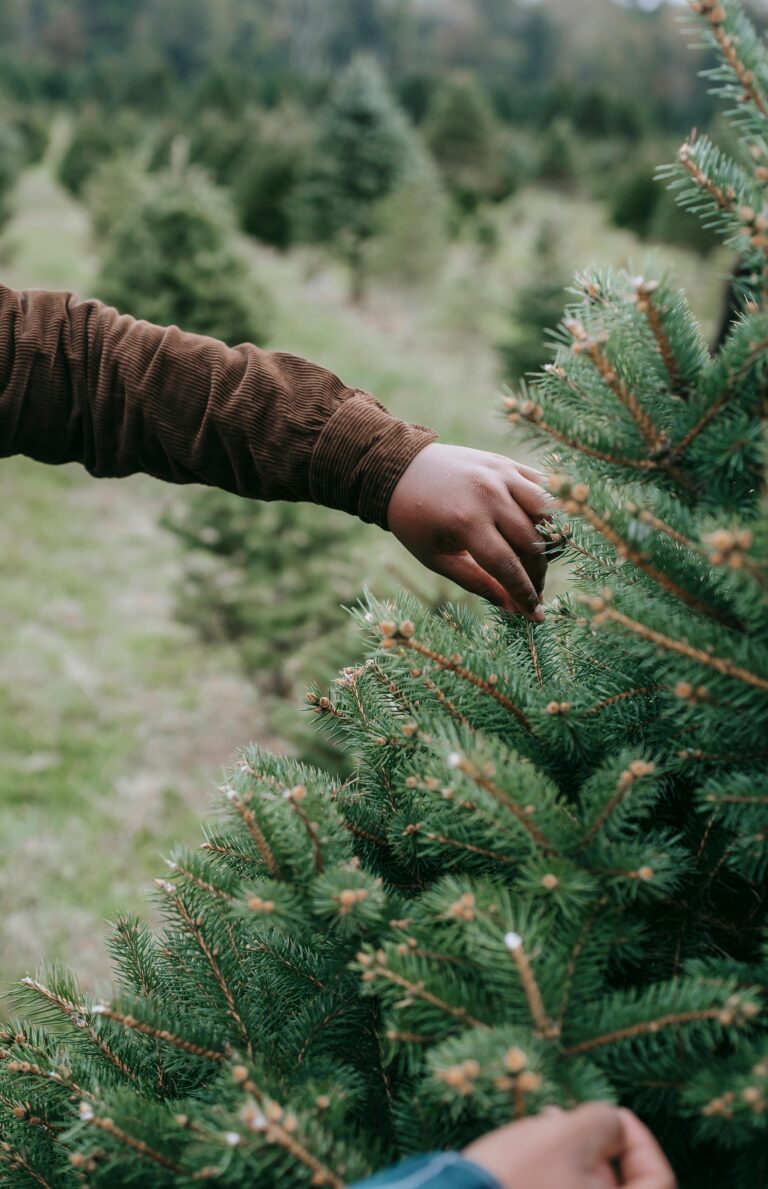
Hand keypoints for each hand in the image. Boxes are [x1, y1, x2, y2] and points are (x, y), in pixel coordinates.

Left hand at [387, 444, 551, 620]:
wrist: (401, 471)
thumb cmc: (414, 520)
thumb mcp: (436, 558)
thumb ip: (476, 582)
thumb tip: (513, 608)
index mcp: (466, 521)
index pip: (507, 566)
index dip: (524, 594)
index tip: (536, 615)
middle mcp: (489, 494)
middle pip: (531, 544)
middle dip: (537, 575)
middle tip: (534, 592)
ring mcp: (501, 474)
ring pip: (547, 513)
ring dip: (549, 542)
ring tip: (538, 562)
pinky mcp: (507, 463)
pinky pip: (542, 488)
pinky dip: (549, 511)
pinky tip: (541, 531)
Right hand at [463, 1104, 675, 1188]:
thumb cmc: (518, 1178)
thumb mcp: (567, 1135)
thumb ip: (603, 1121)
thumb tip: (610, 1124)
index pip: (658, 1180)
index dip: (641, 1138)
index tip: (614, 1113)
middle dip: (601, 1149)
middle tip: (571, 1121)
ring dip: (576, 1163)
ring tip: (545, 1132)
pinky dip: (555, 1180)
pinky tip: (530, 1156)